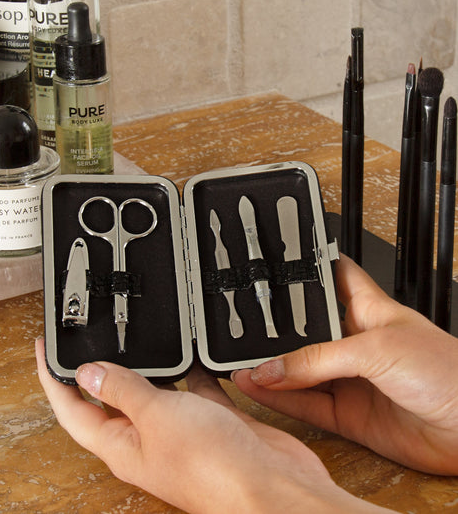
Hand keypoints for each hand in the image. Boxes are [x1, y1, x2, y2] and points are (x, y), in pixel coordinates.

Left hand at [35, 339, 390, 512]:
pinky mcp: (209, 419)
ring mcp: (179, 428)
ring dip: (145, 367)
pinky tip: (191, 352)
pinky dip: (189, 370)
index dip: (53, 379)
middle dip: (97, 369)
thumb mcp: (156, 416)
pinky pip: (191, 388)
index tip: (44, 350)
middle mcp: (147, 438)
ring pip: (153, 390)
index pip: (72, 409)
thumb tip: (87, 373)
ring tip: (137, 338)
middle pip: (110, 398)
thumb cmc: (214, 466)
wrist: (271, 486)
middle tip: (90, 338)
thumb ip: (123, 390)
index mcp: (122, 444)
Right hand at [233, 255, 457, 475]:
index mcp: (368, 309)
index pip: (332, 276)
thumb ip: (318, 360)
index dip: (307, 268)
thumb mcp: (376, 349)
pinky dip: (279, 398)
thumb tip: (274, 368)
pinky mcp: (347, 413)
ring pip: (300, 371)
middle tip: (244, 328)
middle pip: (305, 331)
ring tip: (241, 363)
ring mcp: (349, 379)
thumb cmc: (450, 373)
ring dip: (271, 368)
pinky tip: (258, 388)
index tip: (276, 263)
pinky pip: (305, 404)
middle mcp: (355, 342)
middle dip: (276, 329)